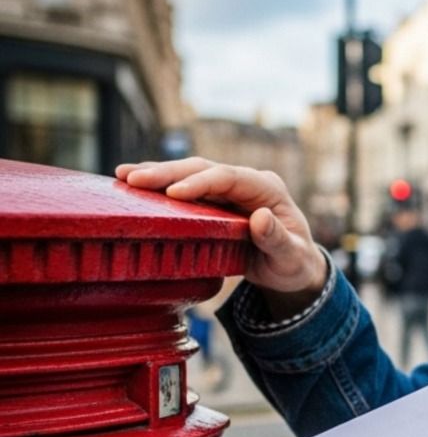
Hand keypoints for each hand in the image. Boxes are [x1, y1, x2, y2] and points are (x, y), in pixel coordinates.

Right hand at [116, 158, 326, 315]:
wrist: (292, 267)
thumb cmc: (294, 262)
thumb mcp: (292, 257)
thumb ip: (278, 240)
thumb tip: (261, 218)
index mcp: (267, 188)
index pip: (230, 178)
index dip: (200, 183)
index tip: (173, 193)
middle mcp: (247, 182)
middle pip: (204, 169)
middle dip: (168, 173)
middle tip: (133, 179)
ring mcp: (229, 189)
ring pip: (189, 173)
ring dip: (157, 174)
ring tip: (123, 176)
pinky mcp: (214, 199)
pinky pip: (185, 188)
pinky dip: (160, 186)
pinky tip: (132, 183)